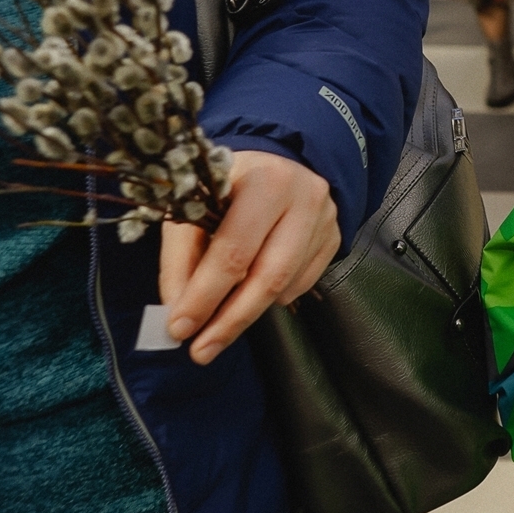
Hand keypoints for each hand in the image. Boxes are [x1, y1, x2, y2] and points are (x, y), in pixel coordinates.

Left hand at [158, 150, 338, 365]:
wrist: (280, 161)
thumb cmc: (228, 185)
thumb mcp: (195, 205)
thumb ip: (182, 256)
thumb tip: (176, 310)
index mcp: (261, 180)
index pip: (233, 249)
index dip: (205, 294)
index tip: (179, 329)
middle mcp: (302, 197)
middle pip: (267, 274)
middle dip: (230, 319)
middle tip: (201, 351)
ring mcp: (326, 219)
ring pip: (286, 284)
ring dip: (248, 313)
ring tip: (218, 330)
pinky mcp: (336, 236)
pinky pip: (304, 283)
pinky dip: (274, 298)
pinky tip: (254, 295)